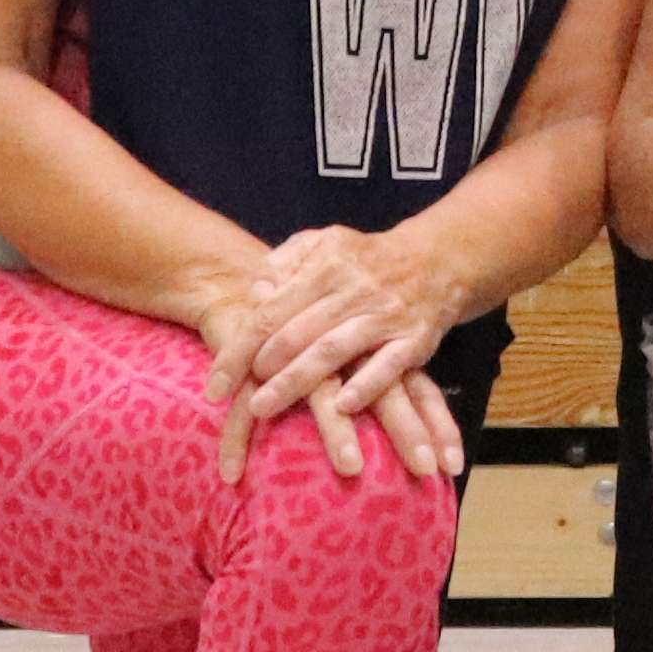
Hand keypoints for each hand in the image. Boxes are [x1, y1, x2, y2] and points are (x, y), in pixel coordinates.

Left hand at [204, 228, 466, 484]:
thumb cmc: (366, 259)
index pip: (269, 311)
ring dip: (296, 381)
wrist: (438, 259)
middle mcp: (353, 288)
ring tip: (263, 408)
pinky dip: (365, 385)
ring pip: (333, 350)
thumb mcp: (323, 242)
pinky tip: (341, 407)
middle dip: (262, 369)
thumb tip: (254, 293)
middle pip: (295, 333)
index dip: (238, 350)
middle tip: (238, 399)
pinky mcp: (415, 338)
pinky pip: (388, 365)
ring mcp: (385, 314)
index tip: (214, 387)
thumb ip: (283, 262)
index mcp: (324, 264)